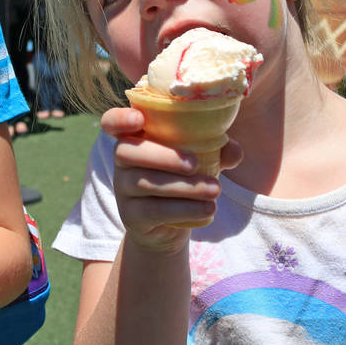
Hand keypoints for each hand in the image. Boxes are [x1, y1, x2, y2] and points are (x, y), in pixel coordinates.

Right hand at [102, 107, 241, 252]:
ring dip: (184, 187)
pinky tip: (208, 209)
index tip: (139, 120)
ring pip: (145, 183)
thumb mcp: (200, 158)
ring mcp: (122, 189)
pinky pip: (153, 211)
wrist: (169, 226)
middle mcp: (122, 160)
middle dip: (163, 156)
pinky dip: (184, 210)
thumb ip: (216, 149)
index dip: (119, 118)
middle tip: (195, 164)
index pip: (112, 122)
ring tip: (216, 190)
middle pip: (126, 152)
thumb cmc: (183, 178)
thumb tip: (234, 151)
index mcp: (135, 137)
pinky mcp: (130, 216)